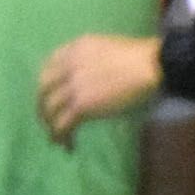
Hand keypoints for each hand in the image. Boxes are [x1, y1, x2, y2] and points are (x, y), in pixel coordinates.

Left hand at [38, 33, 164, 143]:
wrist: (151, 65)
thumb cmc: (140, 57)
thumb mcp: (107, 49)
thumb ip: (91, 60)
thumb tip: (92, 80)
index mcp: (75, 48)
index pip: (49, 65)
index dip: (47, 83)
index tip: (50, 95)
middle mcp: (69, 65)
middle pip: (44, 88)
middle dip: (43, 106)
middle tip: (48, 120)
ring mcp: (73, 86)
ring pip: (50, 109)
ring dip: (51, 125)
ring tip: (57, 138)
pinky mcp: (82, 105)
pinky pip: (62, 124)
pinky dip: (61, 137)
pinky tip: (68, 145)